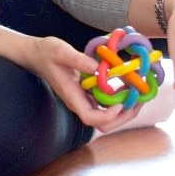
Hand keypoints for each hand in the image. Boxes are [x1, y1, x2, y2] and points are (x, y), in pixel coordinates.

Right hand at [18, 35, 144, 133]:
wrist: (36, 55)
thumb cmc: (46, 53)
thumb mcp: (60, 51)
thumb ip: (78, 59)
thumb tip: (98, 67)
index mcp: (72, 96)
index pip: (90, 118)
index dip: (108, 116)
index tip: (121, 102)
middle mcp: (79, 102)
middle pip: (102, 124)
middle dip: (122, 116)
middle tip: (138, 100)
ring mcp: (84, 99)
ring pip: (107, 116)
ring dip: (124, 109)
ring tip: (138, 93)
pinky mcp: (87, 94)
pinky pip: (106, 104)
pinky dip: (120, 99)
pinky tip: (128, 84)